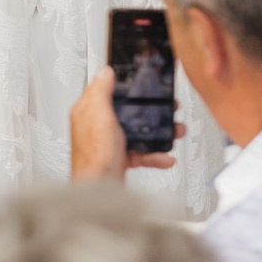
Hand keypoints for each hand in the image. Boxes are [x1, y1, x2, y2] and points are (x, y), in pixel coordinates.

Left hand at [69, 66, 183, 181]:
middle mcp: (97, 126)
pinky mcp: (119, 158)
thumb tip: (106, 72)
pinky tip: (165, 156)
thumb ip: (102, 91)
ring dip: (158, 131)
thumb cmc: (94, 156)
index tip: (140, 83)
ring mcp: (109, 143)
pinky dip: (155, 154)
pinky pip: (141, 152)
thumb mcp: (99, 115)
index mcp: (88, 111)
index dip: (123, 85)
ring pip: (137, 131)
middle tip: (165, 107)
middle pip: (127, 111)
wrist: (100, 190)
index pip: (104, 90)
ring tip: (174, 131)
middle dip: (149, 110)